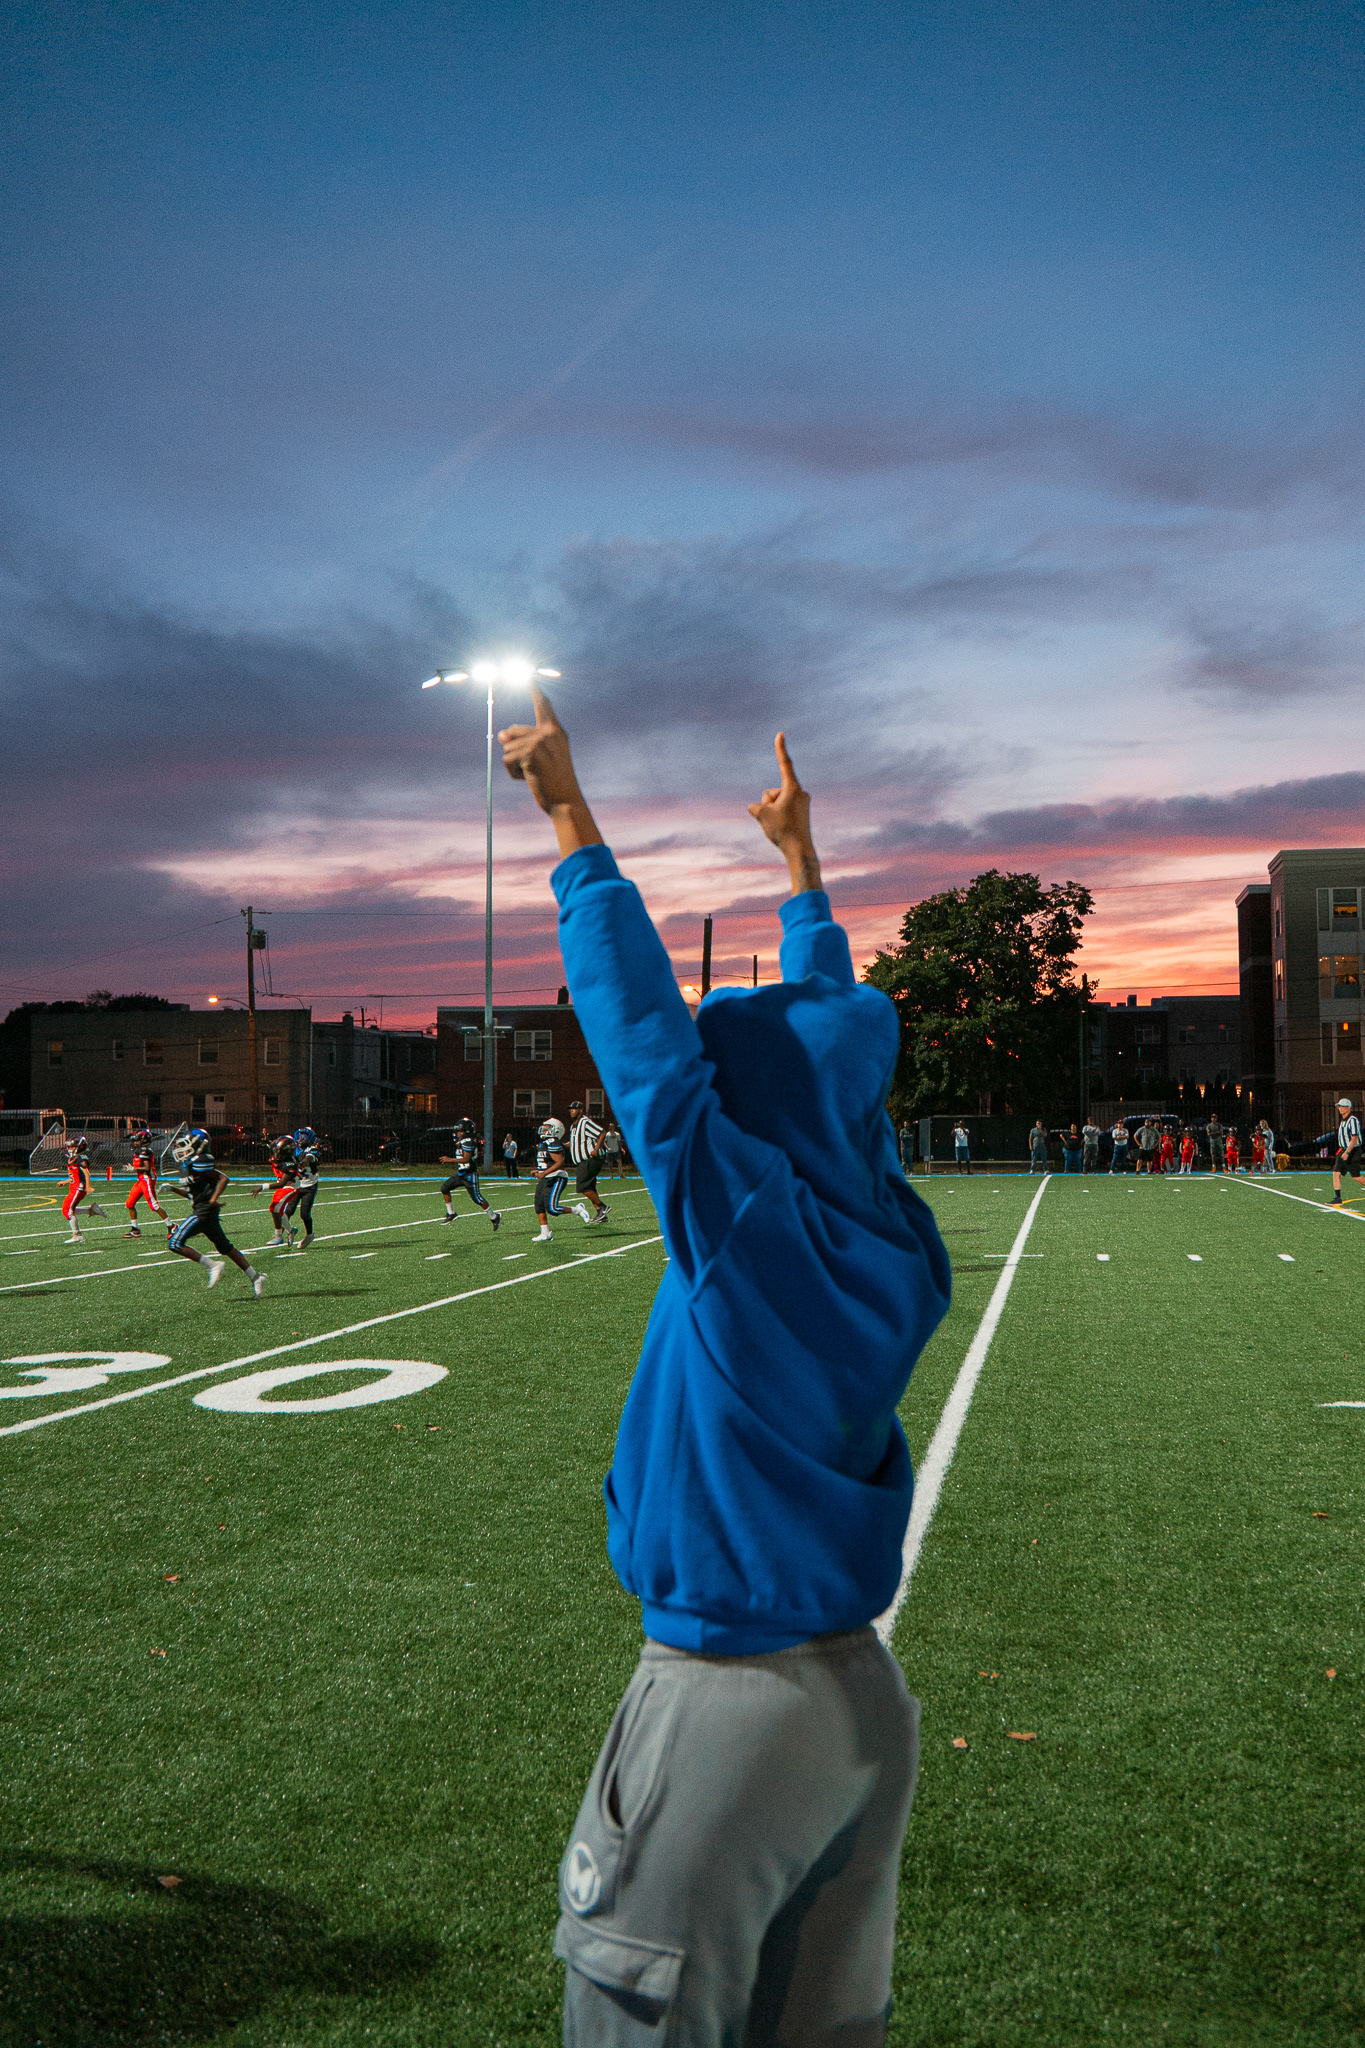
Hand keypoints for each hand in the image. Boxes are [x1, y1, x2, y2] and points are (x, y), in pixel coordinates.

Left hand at [497, 688, 603, 857]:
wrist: (566, 801)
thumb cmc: (554, 781)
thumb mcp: (540, 758)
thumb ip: (523, 742)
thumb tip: (501, 734)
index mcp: (556, 731)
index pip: (543, 705)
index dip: (534, 690)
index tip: (528, 674)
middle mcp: (550, 733)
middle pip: (512, 731)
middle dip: (513, 751)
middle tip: (534, 768)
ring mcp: (540, 742)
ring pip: (507, 747)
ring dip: (514, 765)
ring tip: (533, 775)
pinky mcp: (531, 753)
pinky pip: (507, 759)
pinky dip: (512, 773)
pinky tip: (528, 779)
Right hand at [748, 732, 821, 892]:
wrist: (800, 852)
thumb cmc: (783, 832)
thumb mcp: (761, 815)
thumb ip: (755, 807)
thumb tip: (756, 808)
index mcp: (793, 788)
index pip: (784, 764)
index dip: (780, 748)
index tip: (780, 734)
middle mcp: (800, 792)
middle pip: (771, 793)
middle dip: (768, 806)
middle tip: (777, 821)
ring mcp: (802, 803)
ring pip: (775, 803)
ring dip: (772, 814)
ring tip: (781, 826)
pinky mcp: (801, 812)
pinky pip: (781, 810)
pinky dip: (777, 818)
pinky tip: (783, 829)